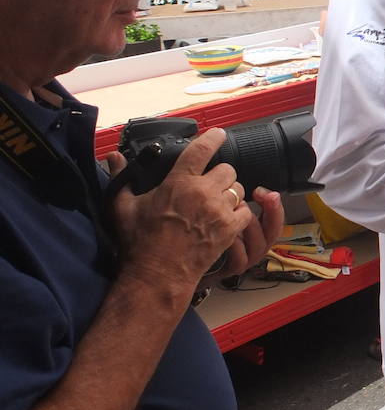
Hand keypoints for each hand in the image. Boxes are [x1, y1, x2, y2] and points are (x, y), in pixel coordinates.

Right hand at [106, 129, 282, 295]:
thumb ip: (121, 178)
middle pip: (227, 169)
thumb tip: (113, 157)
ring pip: (238, 189)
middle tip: (209, 184)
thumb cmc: (139, 242)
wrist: (157, 275)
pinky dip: (239, 213)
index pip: (202, 149)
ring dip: (230, 193)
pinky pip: (246, 211)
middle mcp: (203, 192)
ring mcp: (219, 211)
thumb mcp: (122, 207)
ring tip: (217, 203)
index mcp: (178, 182)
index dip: (214, 138)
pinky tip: (226, 218)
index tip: (219, 134)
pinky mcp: (230, 229)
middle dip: (220, 174)